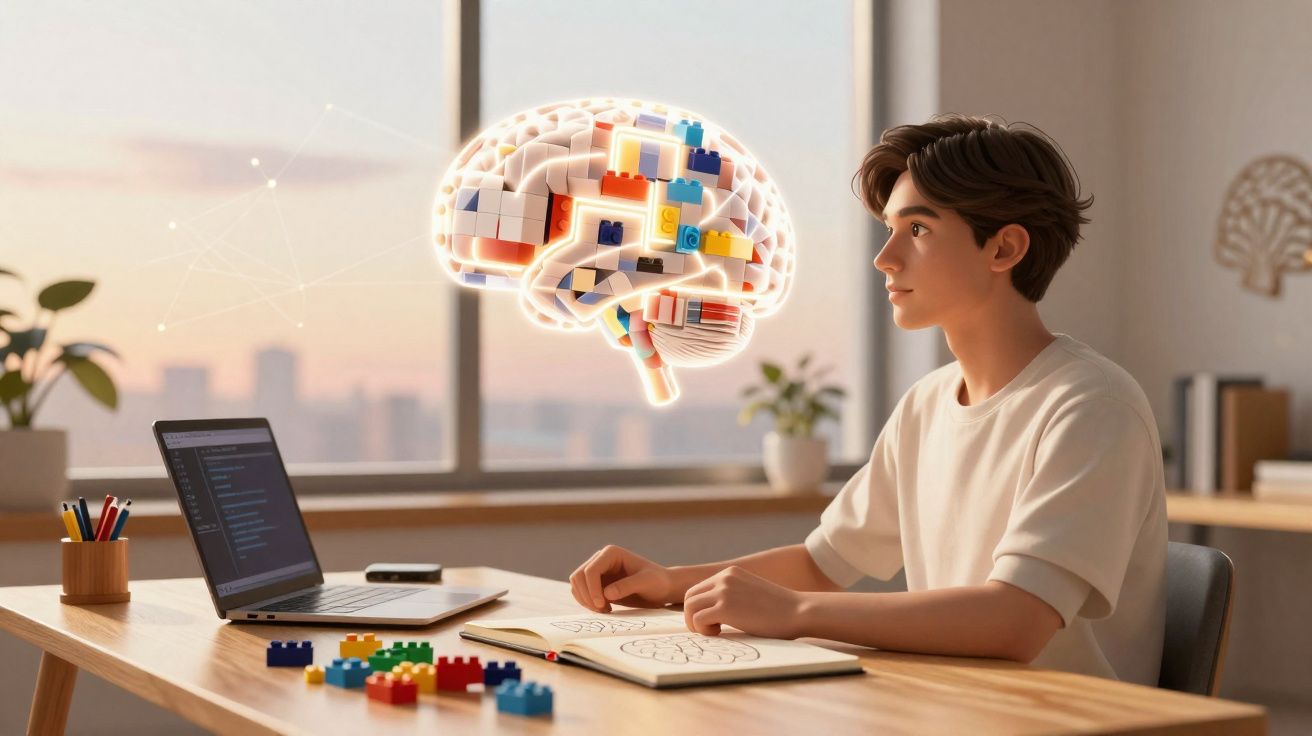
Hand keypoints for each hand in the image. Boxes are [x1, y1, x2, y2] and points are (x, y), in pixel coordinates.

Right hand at [569, 545, 677, 612]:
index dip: (592, 588)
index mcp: (611, 553)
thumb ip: (628, 586)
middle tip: (602, 610)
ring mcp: (597, 572)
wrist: (661, 588)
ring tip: (605, 610)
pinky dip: (588, 603)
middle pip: (579, 576)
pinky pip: (582, 593)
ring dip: (586, 600)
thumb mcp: (647, 582)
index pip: (591, 570)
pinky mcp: (597, 584)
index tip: (602, 605)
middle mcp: (600, 559)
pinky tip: (605, 609)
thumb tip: (607, 593)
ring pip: (577, 585)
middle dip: (587, 595)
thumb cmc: (657, 582)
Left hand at [682, 566, 804, 638]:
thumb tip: (712, 611)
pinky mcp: (725, 607)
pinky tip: (721, 633)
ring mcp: (723, 591)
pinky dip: (704, 631)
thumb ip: (732, 595)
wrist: (798, 611)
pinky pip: (697, 620)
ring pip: (689, 608)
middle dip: (693, 617)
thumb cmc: (779, 610)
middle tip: (710, 630)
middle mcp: (724, 578)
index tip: (712, 622)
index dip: (699, 608)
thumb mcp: (751, 593)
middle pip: (690, 597)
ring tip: (715, 632)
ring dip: (697, 624)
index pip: (699, 589)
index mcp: (730, 573)